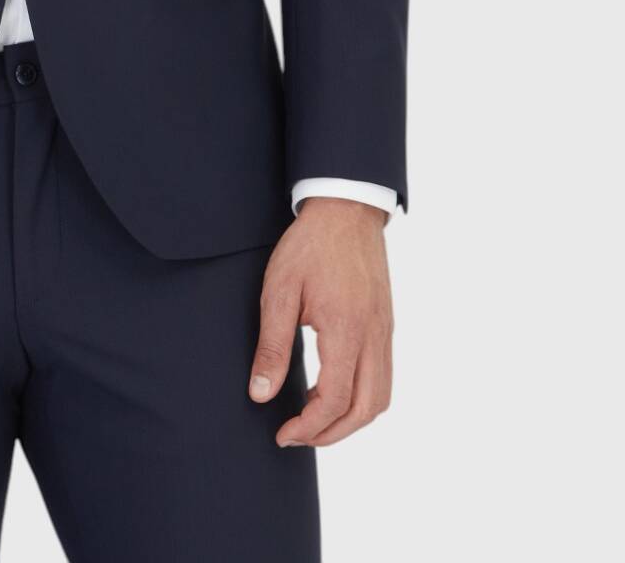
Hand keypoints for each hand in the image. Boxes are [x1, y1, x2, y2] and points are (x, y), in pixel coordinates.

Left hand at [248, 197, 393, 446]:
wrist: (345, 210)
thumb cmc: (309, 246)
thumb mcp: (279, 291)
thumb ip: (272, 346)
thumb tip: (261, 394)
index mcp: (347, 330)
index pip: (334, 400)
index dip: (308, 427)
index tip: (282, 433)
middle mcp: (374, 337)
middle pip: (365, 410)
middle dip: (331, 434)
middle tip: (297, 435)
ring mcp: (385, 332)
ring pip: (380, 398)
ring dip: (349, 419)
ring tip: (313, 417)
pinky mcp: (386, 325)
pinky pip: (383, 377)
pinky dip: (361, 397)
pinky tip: (331, 389)